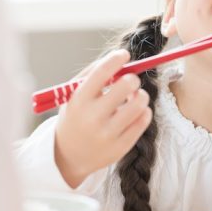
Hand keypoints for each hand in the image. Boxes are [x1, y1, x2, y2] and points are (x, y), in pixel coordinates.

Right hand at [53, 50, 152, 187]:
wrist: (67, 156)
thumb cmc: (75, 117)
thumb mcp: (74, 96)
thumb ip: (92, 74)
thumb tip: (119, 57)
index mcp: (79, 101)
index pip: (101, 73)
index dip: (116, 59)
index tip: (124, 54)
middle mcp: (92, 118)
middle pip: (126, 86)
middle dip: (132, 78)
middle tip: (131, 81)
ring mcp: (107, 134)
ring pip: (139, 104)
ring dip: (141, 95)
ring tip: (134, 97)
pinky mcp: (121, 147)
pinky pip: (144, 120)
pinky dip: (144, 111)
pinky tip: (136, 112)